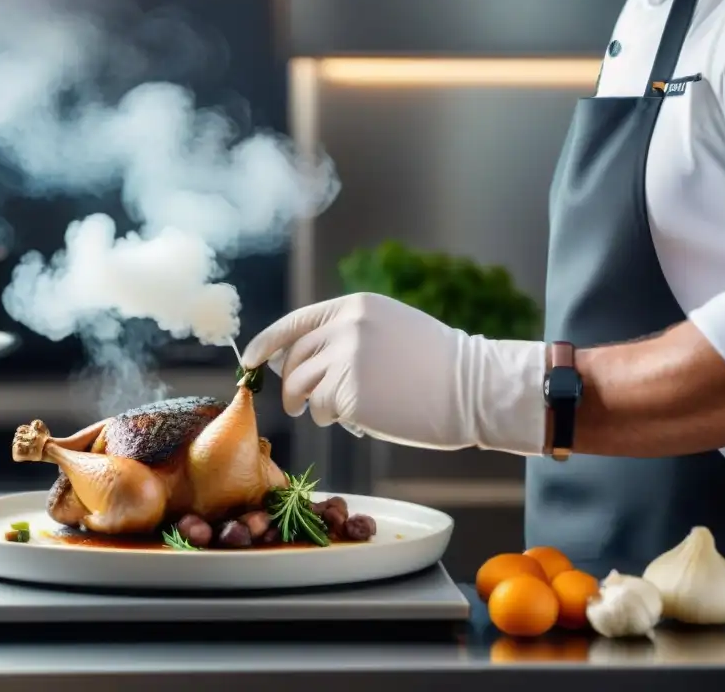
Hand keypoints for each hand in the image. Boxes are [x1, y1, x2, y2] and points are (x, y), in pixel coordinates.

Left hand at [241, 293, 547, 453]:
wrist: (474, 387)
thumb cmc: (438, 365)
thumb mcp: (389, 329)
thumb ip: (346, 335)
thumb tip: (299, 358)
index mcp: (354, 307)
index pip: (294, 324)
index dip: (266, 344)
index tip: (250, 360)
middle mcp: (345, 327)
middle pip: (294, 359)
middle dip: (289, 384)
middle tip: (296, 403)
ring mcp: (346, 359)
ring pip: (303, 386)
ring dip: (310, 404)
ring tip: (330, 412)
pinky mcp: (351, 393)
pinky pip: (324, 409)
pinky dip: (332, 418)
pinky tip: (356, 419)